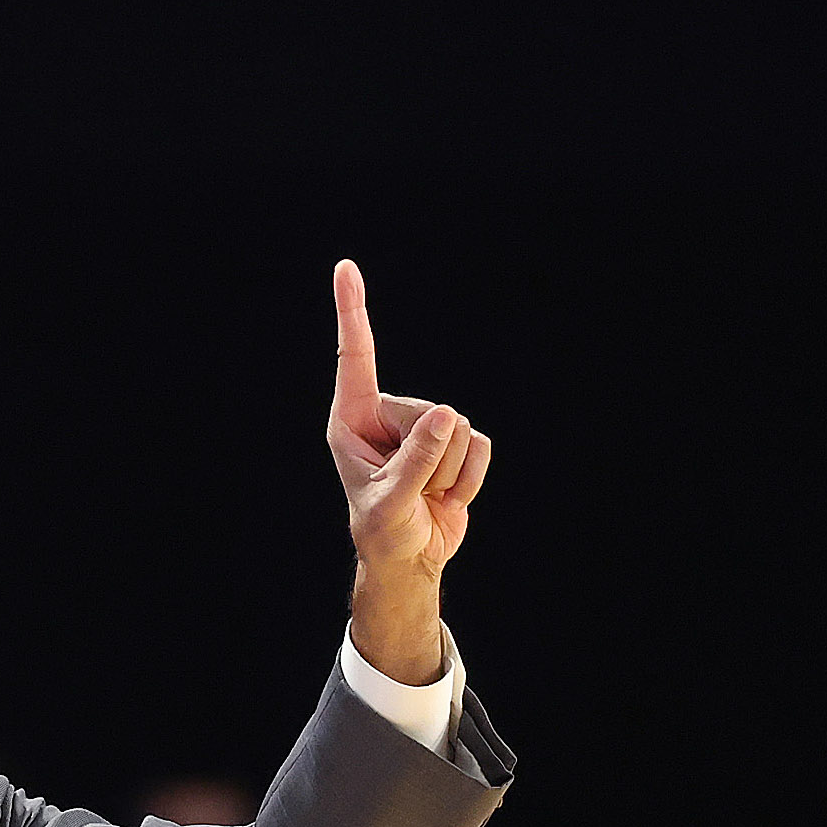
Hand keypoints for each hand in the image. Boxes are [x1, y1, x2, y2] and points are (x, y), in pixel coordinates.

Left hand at [329, 260, 488, 578]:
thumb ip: (416, 461)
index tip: (345, 266)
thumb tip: (448, 416)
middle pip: (430, 411)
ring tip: (426, 496)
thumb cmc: (384, 533)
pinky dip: (470, 480)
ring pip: (460, 429)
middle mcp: (387, 416)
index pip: (356, 358)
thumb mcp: (390, 503)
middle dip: (430, 460)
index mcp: (352, 420)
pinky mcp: (455, 442)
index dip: (353, 311)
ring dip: (450, 473)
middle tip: (412, 493)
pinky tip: (447, 498)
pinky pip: (481, 446)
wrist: (409, 560)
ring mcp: (424, 427)